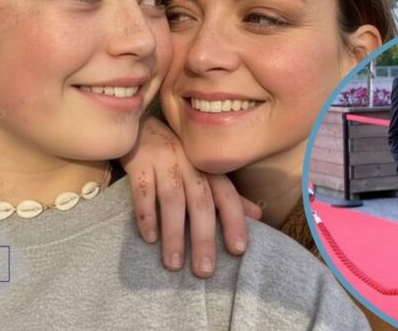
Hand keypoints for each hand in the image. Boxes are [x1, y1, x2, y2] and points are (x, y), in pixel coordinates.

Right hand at [122, 117, 260, 277]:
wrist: (142, 127)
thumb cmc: (180, 157)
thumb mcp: (206, 172)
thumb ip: (229, 195)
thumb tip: (258, 217)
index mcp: (209, 169)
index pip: (227, 196)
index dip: (235, 221)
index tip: (239, 250)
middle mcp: (190, 165)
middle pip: (201, 203)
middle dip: (204, 238)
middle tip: (205, 270)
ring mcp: (164, 162)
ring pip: (172, 200)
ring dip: (174, 233)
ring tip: (174, 264)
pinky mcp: (139, 163)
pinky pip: (142, 192)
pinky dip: (146, 215)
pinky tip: (149, 238)